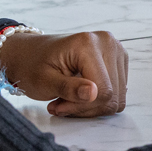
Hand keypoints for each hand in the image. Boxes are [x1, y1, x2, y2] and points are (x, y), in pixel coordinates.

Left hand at [0, 31, 127, 117]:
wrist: (32, 54)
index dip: (82, 106)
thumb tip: (93, 93)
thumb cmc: (34, 65)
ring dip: (91, 106)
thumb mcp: (43, 80)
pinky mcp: (119, 61)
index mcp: (88, 44)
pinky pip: (118, 94)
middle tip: (60, 104)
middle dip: (85, 107)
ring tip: (67, 99)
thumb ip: (68, 88)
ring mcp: (116, 51)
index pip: (103, 90)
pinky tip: (79, 95)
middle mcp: (108, 43)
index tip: (58, 106)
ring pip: (117, 98)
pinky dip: (98, 101)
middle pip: (112, 95)